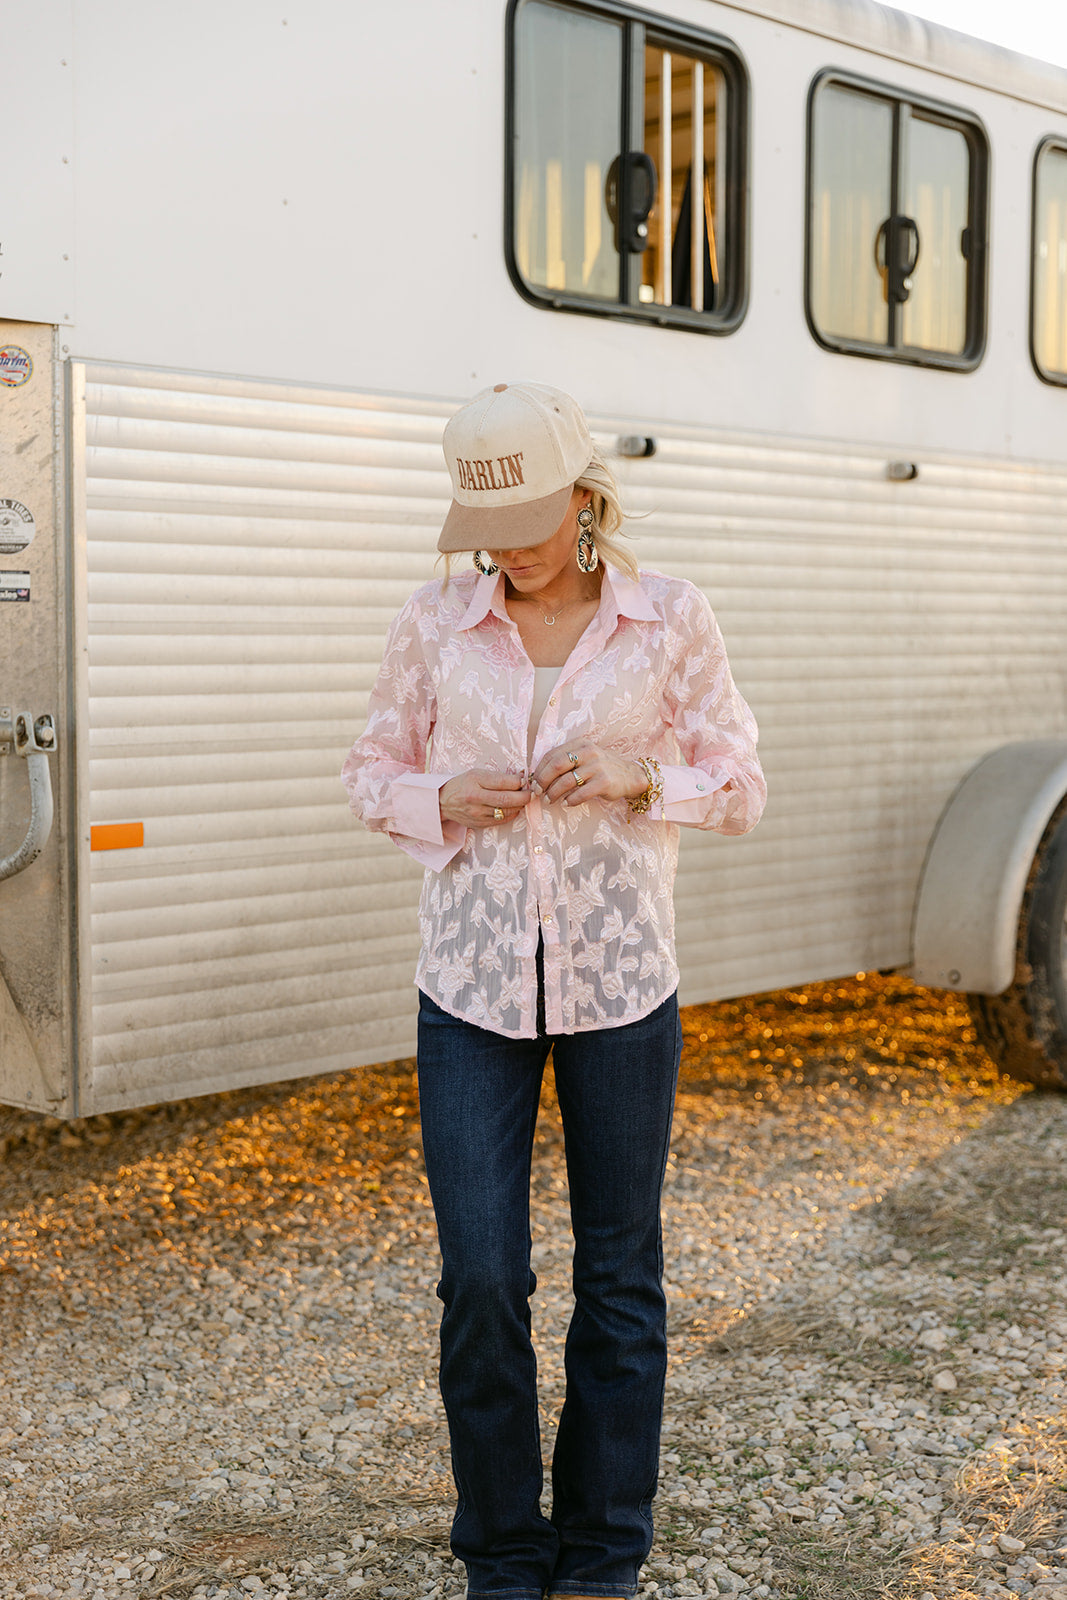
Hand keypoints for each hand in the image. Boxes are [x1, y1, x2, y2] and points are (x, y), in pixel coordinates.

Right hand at [440, 769, 531, 827]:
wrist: (443, 802)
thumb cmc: (463, 784)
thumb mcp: (477, 774)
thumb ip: (498, 777)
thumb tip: (522, 777)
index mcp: (474, 781)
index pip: (503, 782)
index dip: (519, 781)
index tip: (526, 779)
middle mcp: (475, 798)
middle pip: (506, 799)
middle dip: (524, 796)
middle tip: (532, 793)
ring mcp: (477, 813)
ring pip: (506, 811)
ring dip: (519, 806)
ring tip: (523, 799)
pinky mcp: (479, 824)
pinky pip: (501, 820)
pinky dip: (511, 814)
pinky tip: (513, 808)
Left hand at [532, 742, 647, 807]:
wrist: (630, 776)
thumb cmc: (601, 768)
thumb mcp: (585, 758)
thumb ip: (566, 762)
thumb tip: (539, 776)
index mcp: (580, 744)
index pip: (552, 755)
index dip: (539, 769)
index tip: (533, 782)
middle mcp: (589, 752)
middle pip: (556, 765)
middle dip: (543, 780)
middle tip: (538, 792)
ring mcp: (597, 766)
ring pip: (567, 781)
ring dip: (554, 793)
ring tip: (549, 800)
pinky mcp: (604, 782)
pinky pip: (581, 793)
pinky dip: (570, 800)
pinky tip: (566, 804)